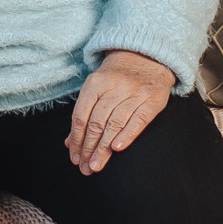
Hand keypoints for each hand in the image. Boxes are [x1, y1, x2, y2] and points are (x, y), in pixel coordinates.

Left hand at [67, 50, 172, 173]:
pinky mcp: (153, 98)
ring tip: (97, 165)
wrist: (145, 55)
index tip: (75, 157)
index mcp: (95, 83)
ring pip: (115, 123)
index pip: (81, 115)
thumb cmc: (116, 77)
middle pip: (97, 122)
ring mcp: (135, 92)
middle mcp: (114, 86)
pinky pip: (139, 119)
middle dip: (89, 147)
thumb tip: (69, 143)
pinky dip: (127, 134)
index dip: (77, 139)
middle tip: (86, 167)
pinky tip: (117, 148)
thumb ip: (83, 113)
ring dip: (104, 148)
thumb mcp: (96, 87)